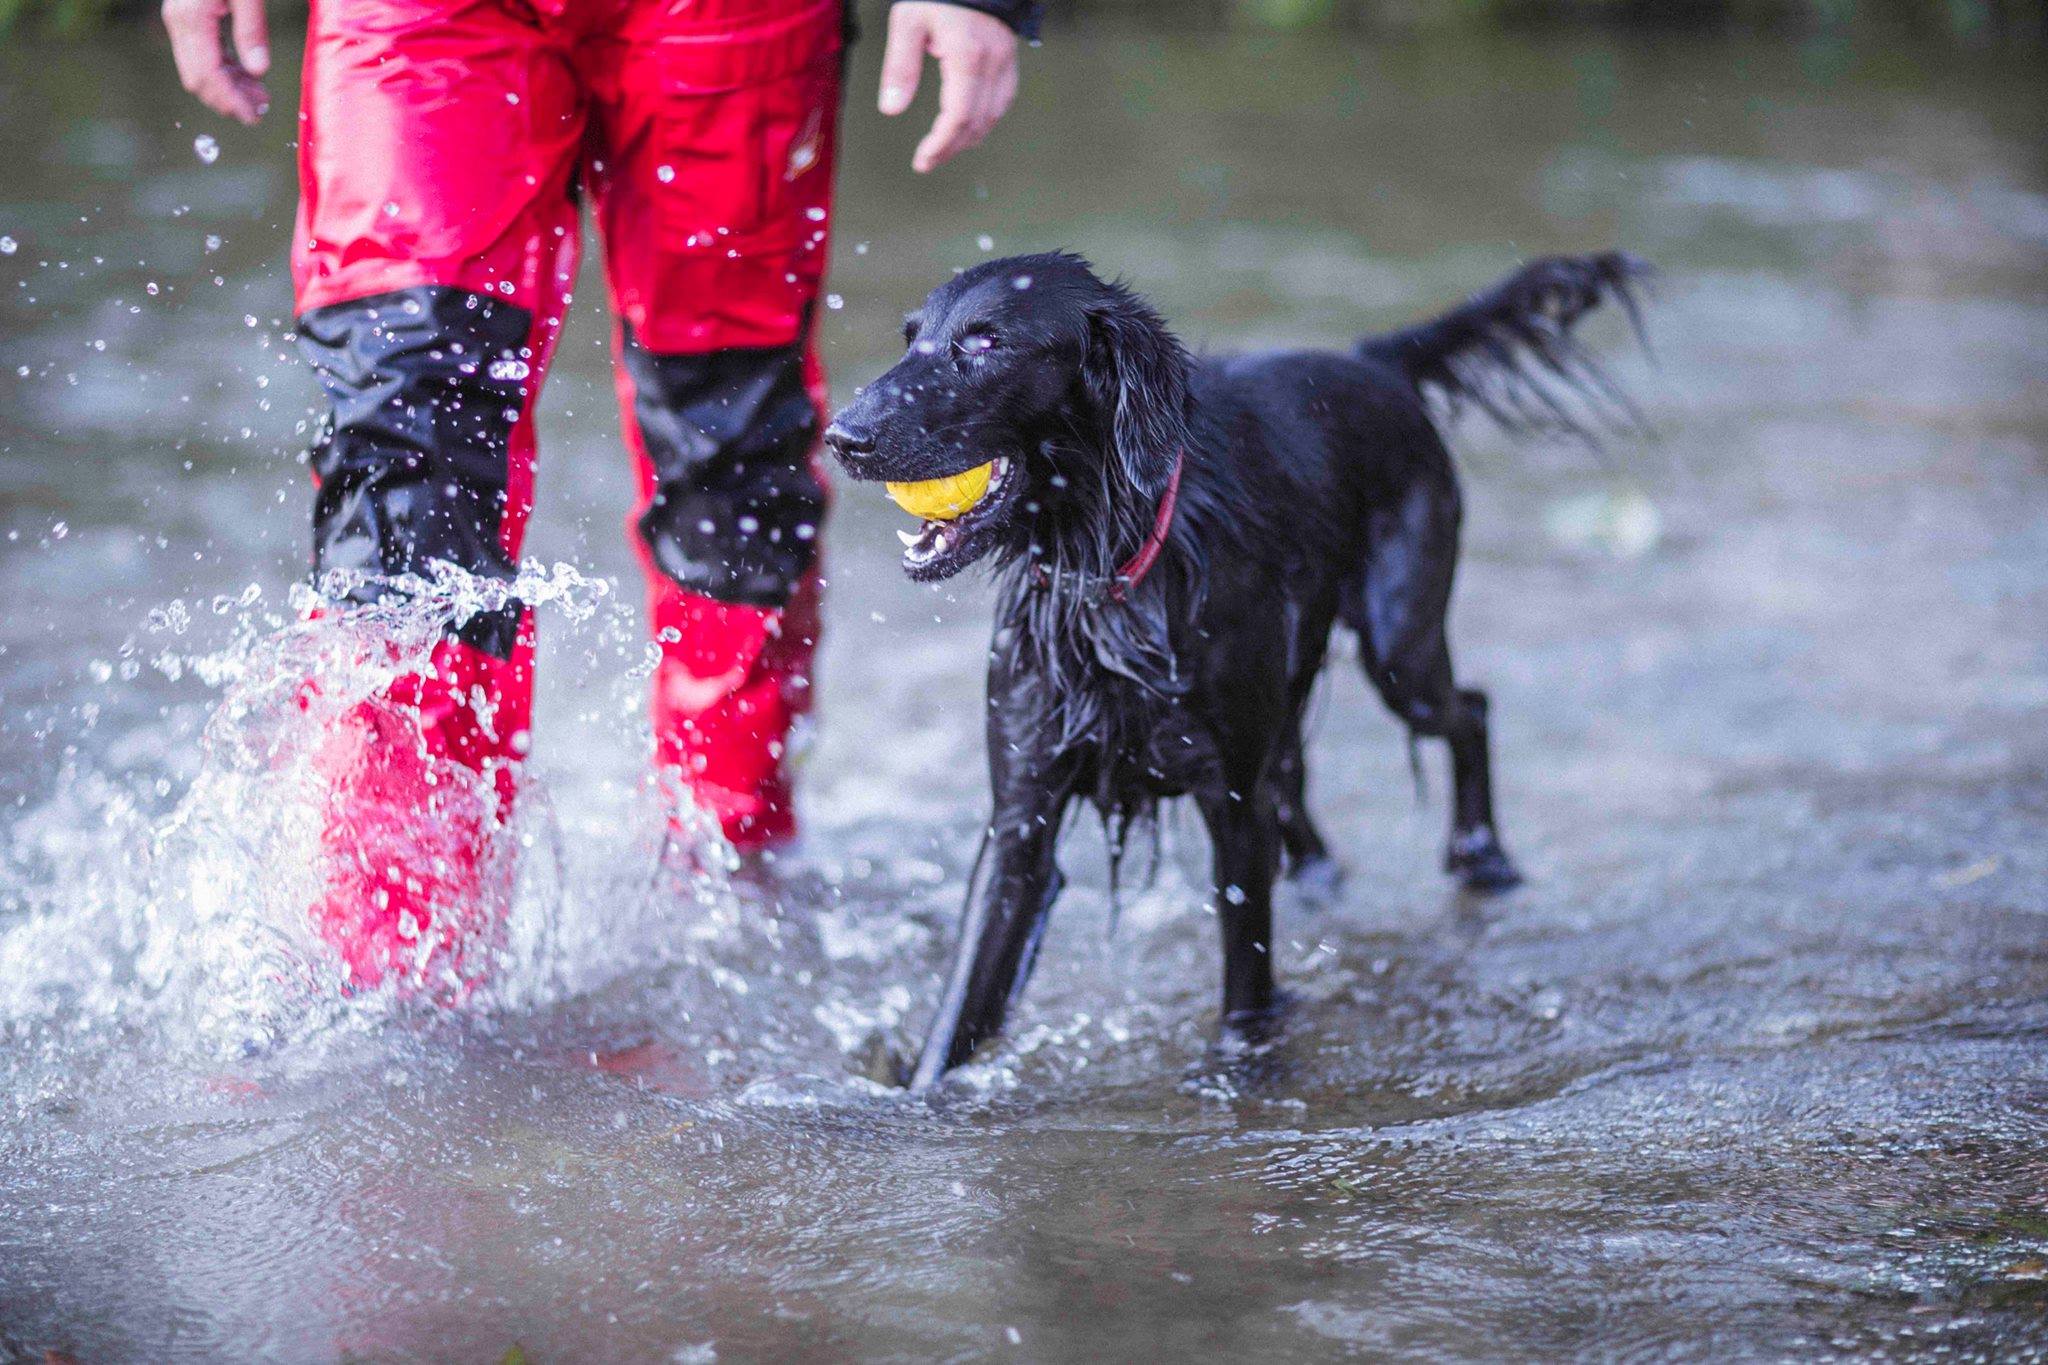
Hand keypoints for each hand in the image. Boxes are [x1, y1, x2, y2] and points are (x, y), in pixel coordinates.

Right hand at [163, 0, 270, 124]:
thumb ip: (252, 31)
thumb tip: (257, 71)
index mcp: (191, 19)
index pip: (207, 75)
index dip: (230, 101)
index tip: (253, 118)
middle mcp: (179, 22)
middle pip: (197, 78)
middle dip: (228, 99)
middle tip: (260, 112)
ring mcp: (180, 19)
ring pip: (198, 68)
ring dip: (227, 86)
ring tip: (260, 96)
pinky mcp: (188, 16)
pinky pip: (201, 52)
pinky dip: (224, 68)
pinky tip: (247, 75)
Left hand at [878, 2, 1019, 173]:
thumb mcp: (908, 20)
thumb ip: (900, 66)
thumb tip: (891, 108)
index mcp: (968, 57)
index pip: (957, 117)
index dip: (941, 145)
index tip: (923, 160)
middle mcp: (992, 64)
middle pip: (975, 123)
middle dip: (951, 147)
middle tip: (927, 160)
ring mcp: (1005, 63)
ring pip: (992, 116)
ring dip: (968, 138)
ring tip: (944, 149)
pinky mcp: (1009, 60)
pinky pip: (1002, 101)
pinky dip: (984, 120)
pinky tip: (969, 127)